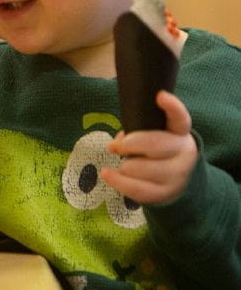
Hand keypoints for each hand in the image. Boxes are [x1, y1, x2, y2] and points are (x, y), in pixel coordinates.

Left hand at [103, 90, 197, 204]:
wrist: (178, 182)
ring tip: (127, 164)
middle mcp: (183, 153)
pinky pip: (135, 188)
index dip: (172, 107)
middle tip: (117, 146)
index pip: (180, 118)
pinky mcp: (164, 193)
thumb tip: (115, 144)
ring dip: (125, 164)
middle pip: (154, 144)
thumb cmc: (158, 152)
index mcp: (180, 133)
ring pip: (139, 168)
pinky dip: (116, 180)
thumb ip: (137, 132)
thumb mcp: (153, 136)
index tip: (160, 96)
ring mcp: (177, 175)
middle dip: (129, 144)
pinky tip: (107, 174)